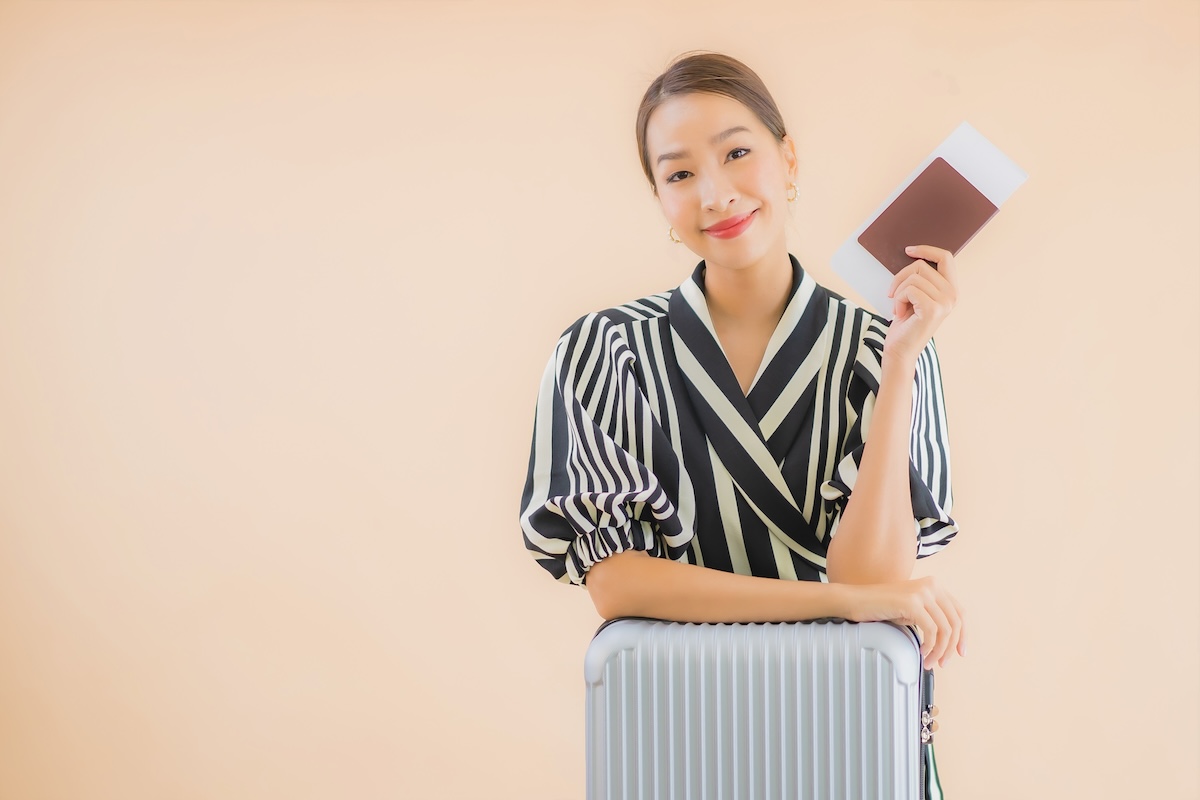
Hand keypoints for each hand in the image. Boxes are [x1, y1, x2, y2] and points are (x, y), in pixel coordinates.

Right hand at [840, 576, 965, 668]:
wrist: (855, 601)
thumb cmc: (881, 607)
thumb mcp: (912, 609)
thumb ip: (931, 616)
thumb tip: (951, 639)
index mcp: (934, 585)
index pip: (960, 613)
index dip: (963, 635)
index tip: (960, 652)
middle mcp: (931, 585)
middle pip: (956, 622)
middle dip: (952, 647)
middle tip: (943, 662)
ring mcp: (922, 592)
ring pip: (945, 629)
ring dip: (940, 650)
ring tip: (930, 661)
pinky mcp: (912, 602)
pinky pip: (932, 631)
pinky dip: (930, 646)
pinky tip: (922, 652)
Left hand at [884, 244, 957, 363]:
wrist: (899, 351)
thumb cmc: (905, 323)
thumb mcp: (916, 296)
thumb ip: (921, 278)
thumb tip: (911, 253)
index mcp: (951, 290)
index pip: (946, 257)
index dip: (927, 250)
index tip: (908, 250)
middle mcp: (953, 295)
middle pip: (922, 265)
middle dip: (901, 277)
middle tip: (894, 294)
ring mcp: (945, 303)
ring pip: (913, 277)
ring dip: (898, 292)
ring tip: (899, 307)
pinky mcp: (933, 309)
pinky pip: (909, 290)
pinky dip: (898, 300)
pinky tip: (899, 313)